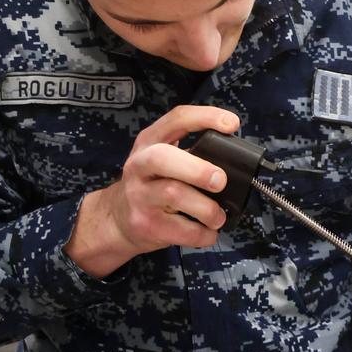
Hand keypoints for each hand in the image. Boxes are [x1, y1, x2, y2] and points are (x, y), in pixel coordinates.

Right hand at [66, 106, 238, 276]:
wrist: (117, 220)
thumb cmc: (151, 185)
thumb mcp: (162, 159)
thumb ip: (190, 153)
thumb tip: (235, 161)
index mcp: (149, 142)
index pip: (176, 119)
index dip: (205, 117)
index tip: (232, 124)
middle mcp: (140, 165)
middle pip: (163, 158)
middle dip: (198, 169)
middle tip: (220, 181)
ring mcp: (139, 196)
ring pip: (174, 195)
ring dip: (207, 208)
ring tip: (218, 216)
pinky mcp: (145, 225)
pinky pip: (182, 230)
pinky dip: (204, 233)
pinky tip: (208, 231)